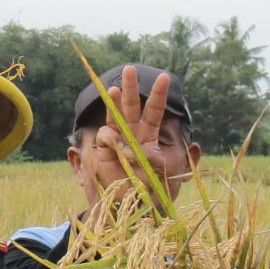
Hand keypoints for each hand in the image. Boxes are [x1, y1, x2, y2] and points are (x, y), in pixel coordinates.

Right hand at [81, 66, 173, 194]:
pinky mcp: (104, 148)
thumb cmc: (147, 184)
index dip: (158, 94)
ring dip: (115, 101)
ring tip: (115, 88)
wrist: (128, 199)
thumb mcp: (160, 169)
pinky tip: (114, 148)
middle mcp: (132, 133)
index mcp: (148, 135)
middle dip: (131, 87)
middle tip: (130, 69)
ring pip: (115, 114)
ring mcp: (116, 139)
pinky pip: (107, 136)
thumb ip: (152, 155)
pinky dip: (111, 140)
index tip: (165, 77)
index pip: (154, 110)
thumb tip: (128, 144)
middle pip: (131, 105)